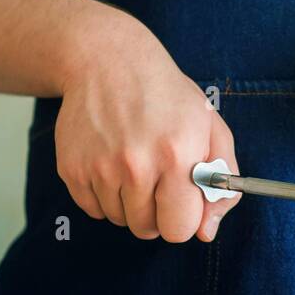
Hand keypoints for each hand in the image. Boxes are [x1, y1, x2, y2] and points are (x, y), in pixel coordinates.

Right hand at [53, 10, 238, 241]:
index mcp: (178, 155)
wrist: (108, 62)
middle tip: (158, 177)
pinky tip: (111, 161)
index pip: (180, 229)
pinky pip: (93, 209)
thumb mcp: (210, 128)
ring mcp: (100, 168)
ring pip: (120, 220)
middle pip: (148, 229)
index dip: (184, 217)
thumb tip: (206, 232)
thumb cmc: (168, 97)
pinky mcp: (72, 169)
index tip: (182, 199)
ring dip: (130, 202)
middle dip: (157, 212)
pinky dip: (104, 194)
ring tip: (134, 162)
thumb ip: (222, 184)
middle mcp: (136, 165)